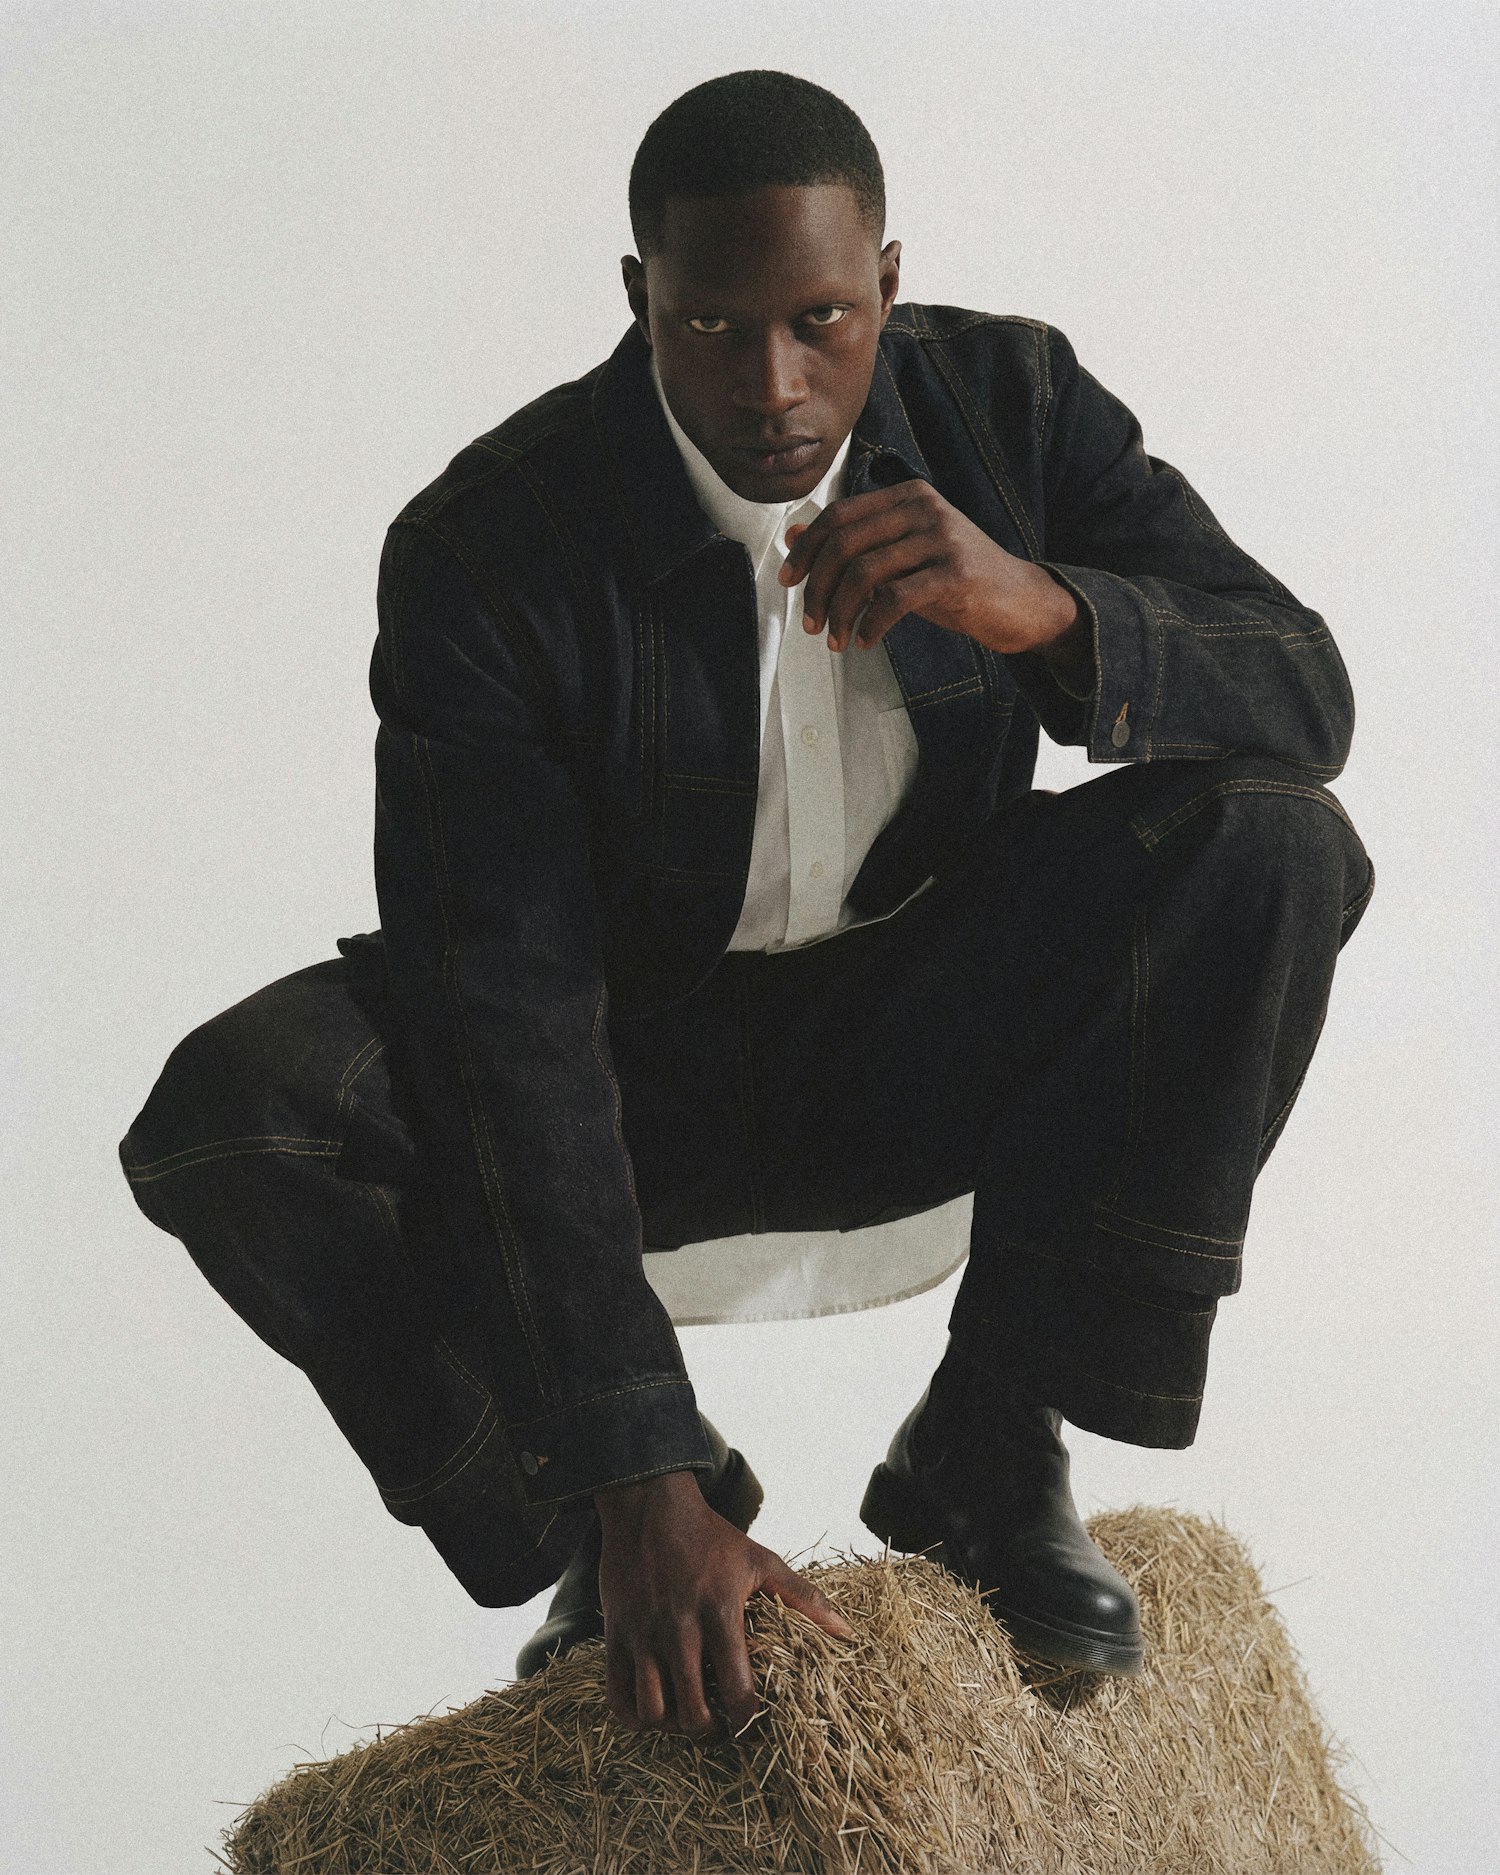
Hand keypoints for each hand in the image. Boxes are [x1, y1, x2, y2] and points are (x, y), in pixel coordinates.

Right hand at [595, 1469, 853, 1739]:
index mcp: (720, 1611)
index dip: (749, 1721)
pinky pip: (618, 1697)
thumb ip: (803, 1598)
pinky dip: (635, 1717)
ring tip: (690, 1717)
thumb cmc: (711, 1537)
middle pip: (694, 1714)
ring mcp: (643, 1634)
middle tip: (722, 1726)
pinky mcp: (616, 1634)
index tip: (755, 1721)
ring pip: (654, 1712)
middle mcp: (679, 1628)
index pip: (738, 1691)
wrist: (649, 1505)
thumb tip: (846, 1633)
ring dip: (673, 1727)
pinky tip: (655, 1709)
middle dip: (713, 1732)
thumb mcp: (760, 1560)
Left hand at [779, 479, 1080, 659]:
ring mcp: (942, 538)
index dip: (806, 549)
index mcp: (908, 496)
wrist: (1020, 601)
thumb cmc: (956, 580)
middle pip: (845, 543)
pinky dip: (871, 624)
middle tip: (811, 624)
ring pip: (865, 572)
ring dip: (841, 613)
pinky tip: (866, 640)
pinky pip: (895, 599)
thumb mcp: (901, 556)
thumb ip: (856, 544)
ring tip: (837, 640)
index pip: (839, 515)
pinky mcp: (956, 573)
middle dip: (818, 588)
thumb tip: (793, 536)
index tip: (788, 582)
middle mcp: (924, 508)